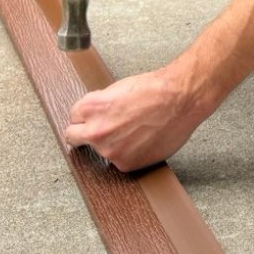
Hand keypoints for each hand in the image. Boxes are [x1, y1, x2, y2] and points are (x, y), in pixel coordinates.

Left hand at [64, 67, 208, 171]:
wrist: (180, 100)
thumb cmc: (155, 89)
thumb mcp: (118, 88)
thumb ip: (100, 105)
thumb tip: (94, 115)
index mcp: (91, 108)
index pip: (72, 116)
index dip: (85, 115)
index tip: (90, 118)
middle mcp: (96, 131)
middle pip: (72, 136)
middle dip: (83, 132)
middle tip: (100, 129)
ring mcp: (110, 151)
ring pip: (99, 150)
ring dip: (110, 143)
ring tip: (131, 131)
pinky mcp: (125, 165)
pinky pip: (118, 160)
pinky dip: (127, 153)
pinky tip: (141, 140)